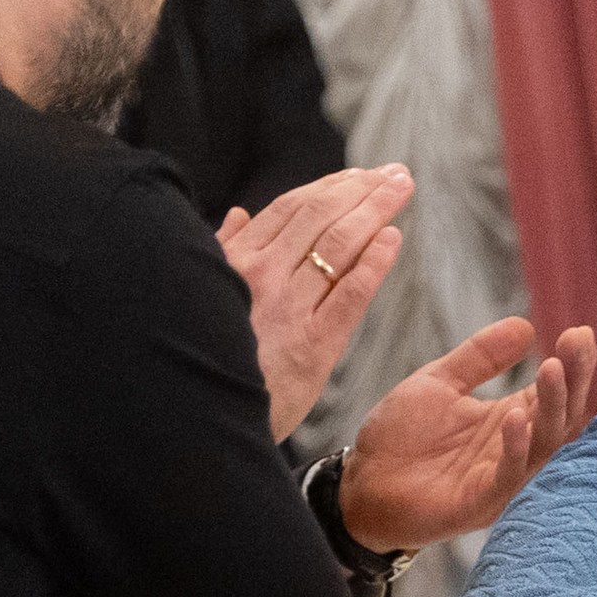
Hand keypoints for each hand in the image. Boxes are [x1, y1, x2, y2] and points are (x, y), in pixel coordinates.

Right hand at [218, 167, 412, 440]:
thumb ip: (223, 252)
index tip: (361, 174)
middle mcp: (262, 277)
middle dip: (362, 189)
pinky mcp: (312, 345)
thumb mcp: (203, 298)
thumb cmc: (204, 358)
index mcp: (235, 262)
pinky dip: (374, 262)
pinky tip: (393, 240)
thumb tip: (238, 213)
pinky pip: (351, 294)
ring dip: (375, 211)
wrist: (196, 423)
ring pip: (339, 245)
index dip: (331, 186)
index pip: (291, 209)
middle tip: (395, 174)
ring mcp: (288, 309)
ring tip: (401, 190)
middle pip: (321, 217)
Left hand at [339, 322, 596, 554]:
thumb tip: (526, 326)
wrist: (358, 484)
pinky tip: (515, 417)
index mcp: (509, 421)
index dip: (572, 365)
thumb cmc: (399, 438)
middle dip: (574, 380)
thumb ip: (480, 357)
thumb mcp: (439, 383)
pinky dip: (515, 447)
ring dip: (551, 408)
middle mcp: (514, 451)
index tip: (580, 331)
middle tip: (577, 344)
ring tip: (552, 370)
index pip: (553, 392)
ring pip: (543, 446)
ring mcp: (500, 479)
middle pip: (560, 417)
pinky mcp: (477, 503)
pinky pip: (507, 477)